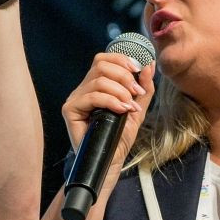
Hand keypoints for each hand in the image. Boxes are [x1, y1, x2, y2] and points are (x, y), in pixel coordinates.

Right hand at [61, 54, 155, 173]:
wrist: (111, 160)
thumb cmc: (120, 136)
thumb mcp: (137, 108)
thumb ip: (144, 88)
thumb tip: (149, 64)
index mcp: (96, 84)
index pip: (104, 59)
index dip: (121, 60)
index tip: (138, 70)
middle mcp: (83, 89)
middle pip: (100, 65)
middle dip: (123, 76)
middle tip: (136, 92)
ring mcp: (75, 98)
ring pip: (98, 80)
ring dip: (120, 91)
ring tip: (130, 106)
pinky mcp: (70, 110)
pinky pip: (92, 96)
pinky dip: (111, 101)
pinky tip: (121, 110)